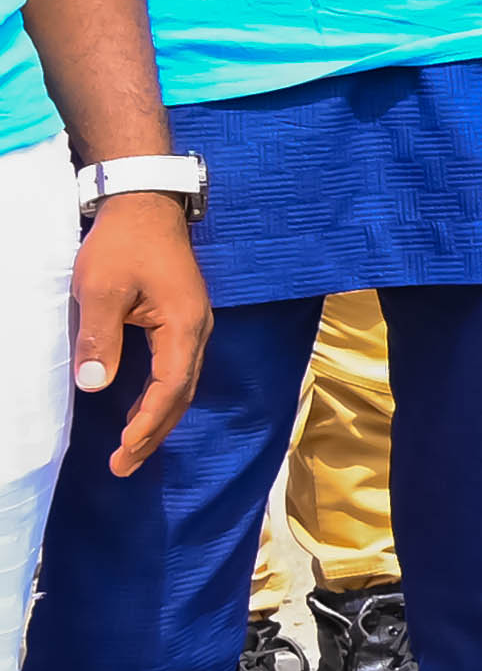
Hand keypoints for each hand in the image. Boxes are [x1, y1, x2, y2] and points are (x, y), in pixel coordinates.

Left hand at [69, 189, 202, 477]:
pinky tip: (140, 408)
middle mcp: (198, 330)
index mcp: (183, 325)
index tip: (121, 453)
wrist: (145, 204)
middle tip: (122, 465)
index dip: (146, 424)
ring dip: (158, 418)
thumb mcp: (99, 290)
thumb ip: (99, 338)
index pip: (170, 388)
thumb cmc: (121, 245)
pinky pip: (177, 369)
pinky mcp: (183, 319)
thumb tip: (95, 387)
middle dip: (153, 432)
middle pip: (182, 394)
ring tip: (131, 448)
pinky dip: (161, 396)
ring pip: (183, 384)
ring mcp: (195, 325)